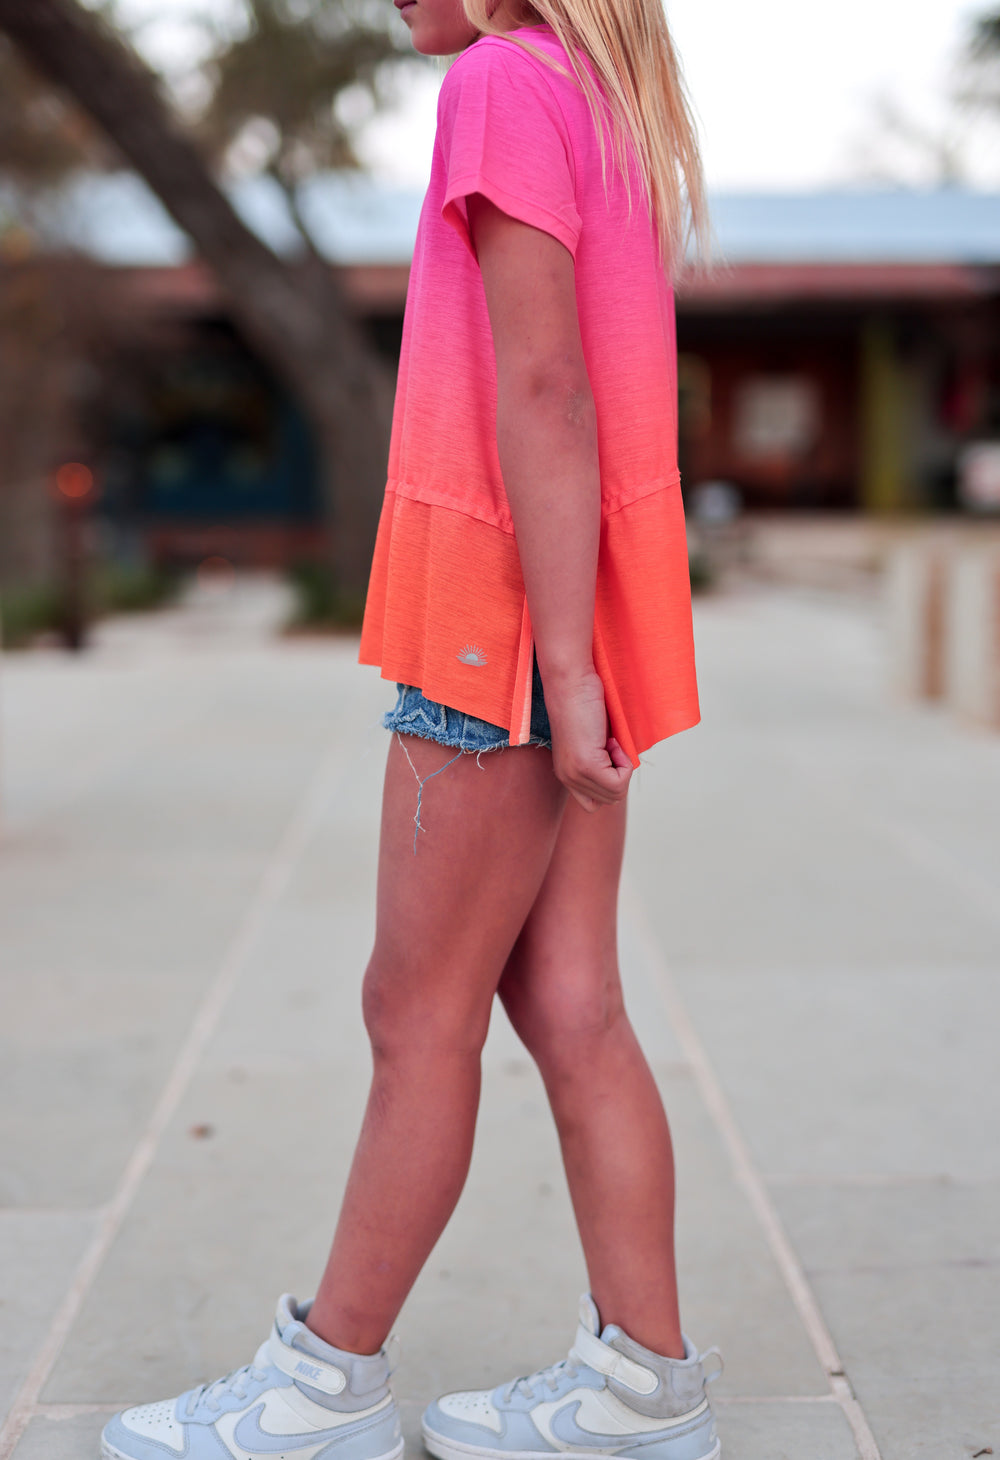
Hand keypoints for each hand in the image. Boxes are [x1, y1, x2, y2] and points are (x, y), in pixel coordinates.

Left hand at [544, 669, 632, 810]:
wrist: (572, 683)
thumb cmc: (586, 705)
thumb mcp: (594, 742)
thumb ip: (603, 763)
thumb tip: (623, 775)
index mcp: (566, 775)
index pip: (592, 804)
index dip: (609, 783)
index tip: (608, 755)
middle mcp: (567, 778)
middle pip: (608, 799)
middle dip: (618, 774)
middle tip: (610, 745)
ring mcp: (575, 774)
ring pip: (615, 793)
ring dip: (622, 766)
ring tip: (609, 741)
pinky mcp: (586, 766)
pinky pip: (619, 781)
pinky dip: (624, 762)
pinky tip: (611, 741)